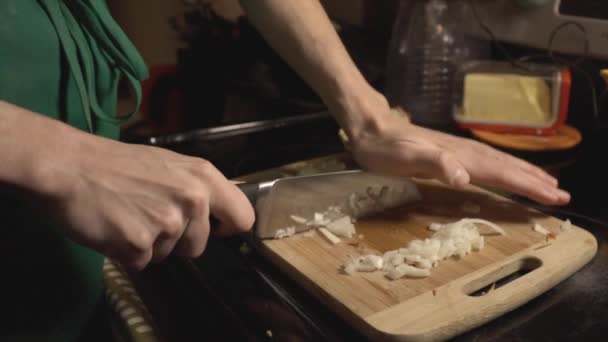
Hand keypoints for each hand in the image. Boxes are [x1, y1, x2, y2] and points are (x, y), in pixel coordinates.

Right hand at [42, 135, 254, 269]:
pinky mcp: (140, 244)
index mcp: (204, 177)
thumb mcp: (170, 164)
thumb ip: (199, 186)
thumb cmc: (118, 163)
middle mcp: (192, 200)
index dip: (229, 227)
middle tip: (149, 215)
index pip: (243, 216)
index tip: (217, 228)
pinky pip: (142, 263)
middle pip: (199, 245)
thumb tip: (229, 203)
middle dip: (177, 240)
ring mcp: (167, 223)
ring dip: (150, 245)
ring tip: (129, 216)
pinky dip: (127, 252)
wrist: (70, 166)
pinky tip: (114, 228)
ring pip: (169, 255)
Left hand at [347, 104, 569, 205]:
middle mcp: (464, 153)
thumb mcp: (406, 156)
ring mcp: (458, 151)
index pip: (501, 172)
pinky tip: (505, 174)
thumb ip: (436, 163)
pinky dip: (503, 170)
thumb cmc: (386, 147)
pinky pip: (486, 163)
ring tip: (545, 184)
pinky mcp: (450, 154)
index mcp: (460, 156)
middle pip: (507, 167)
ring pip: (499, 164)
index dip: (527, 185)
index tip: (553, 196)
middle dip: (534, 181)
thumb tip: (465, 178)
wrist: (371, 129)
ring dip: (524, 175)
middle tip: (561, 195)